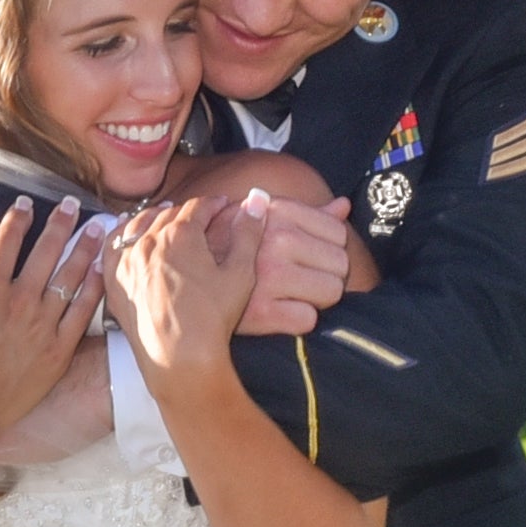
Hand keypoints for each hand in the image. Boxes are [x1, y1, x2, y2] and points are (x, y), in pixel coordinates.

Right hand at [0, 201, 110, 460]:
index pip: (6, 242)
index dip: (18, 218)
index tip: (27, 204)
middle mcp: (18, 303)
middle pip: (45, 252)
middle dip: (61, 223)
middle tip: (73, 205)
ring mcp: (41, 328)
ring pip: (69, 278)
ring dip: (84, 248)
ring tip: (97, 227)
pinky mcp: (57, 352)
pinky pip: (81, 314)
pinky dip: (93, 290)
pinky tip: (101, 271)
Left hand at [112, 197, 263, 401]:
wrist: (179, 357)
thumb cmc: (212, 318)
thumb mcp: (240, 273)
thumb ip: (248, 233)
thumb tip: (258, 199)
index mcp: (180, 234)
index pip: (198, 206)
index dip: (214, 204)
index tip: (223, 205)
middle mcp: (148, 241)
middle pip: (168, 214)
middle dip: (187, 211)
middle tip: (199, 216)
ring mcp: (126, 260)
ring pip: (138, 225)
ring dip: (154, 217)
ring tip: (165, 218)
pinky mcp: (113, 281)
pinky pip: (112, 245)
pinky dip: (122, 234)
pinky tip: (129, 235)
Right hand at [238, 193, 351, 333]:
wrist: (181, 279)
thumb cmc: (228, 247)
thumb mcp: (264, 218)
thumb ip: (308, 214)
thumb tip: (344, 206)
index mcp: (279, 212)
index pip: (338, 233)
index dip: (329, 249)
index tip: (309, 257)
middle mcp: (276, 240)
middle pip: (340, 264)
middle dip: (327, 274)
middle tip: (302, 279)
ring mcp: (269, 276)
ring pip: (330, 292)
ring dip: (316, 298)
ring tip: (292, 295)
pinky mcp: (261, 312)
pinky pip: (308, 320)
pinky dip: (299, 320)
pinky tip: (281, 313)